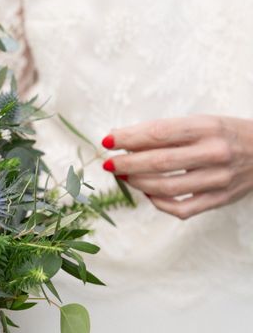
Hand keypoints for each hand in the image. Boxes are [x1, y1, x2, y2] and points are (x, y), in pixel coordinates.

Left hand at [101, 115, 252, 218]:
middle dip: (127, 163)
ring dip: (138, 182)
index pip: (159, 133)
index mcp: (207, 127)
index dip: (128, 138)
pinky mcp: (220, 199)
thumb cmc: (225, 134)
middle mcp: (215, 153)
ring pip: (166, 187)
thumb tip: (121, 137)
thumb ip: (164, 131)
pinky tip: (148, 193)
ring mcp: (218, 179)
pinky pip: (181, 209)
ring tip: (124, 176)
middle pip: (159, 162)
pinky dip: (159, 203)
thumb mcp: (200, 123)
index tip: (107, 141)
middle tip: (109, 163)